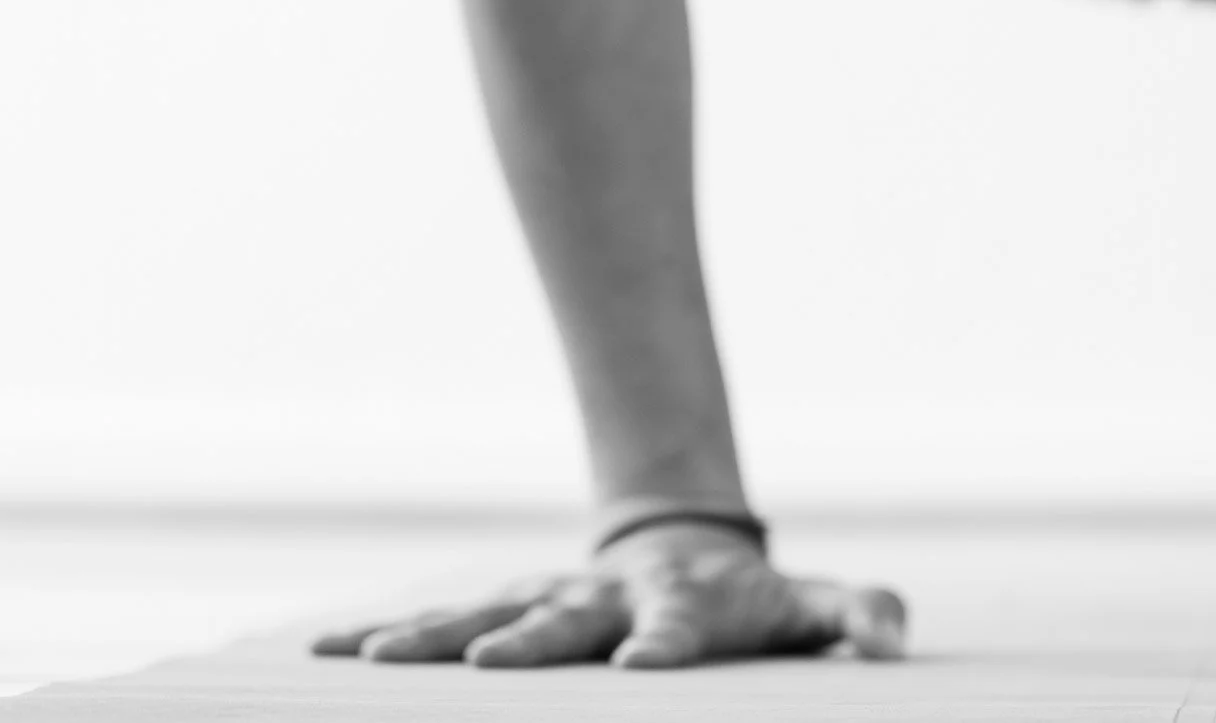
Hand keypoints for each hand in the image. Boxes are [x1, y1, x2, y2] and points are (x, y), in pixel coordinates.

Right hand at [311, 521, 905, 669]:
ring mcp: (550, 605)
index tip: (645, 667)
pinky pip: (440, 625)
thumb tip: (892, 636)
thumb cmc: (754, 603)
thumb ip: (858, 616)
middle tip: (482, 666)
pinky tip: (323, 655)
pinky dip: (384, 636)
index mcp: (685, 606)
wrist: (690, 549)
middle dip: (523, 643)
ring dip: (428, 639)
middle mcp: (605, 603)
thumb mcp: (812, 609)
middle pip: (560, 624)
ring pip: (483, 618)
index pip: (679, 632)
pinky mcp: (509, 613)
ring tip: (366, 658)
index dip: (667, 647)